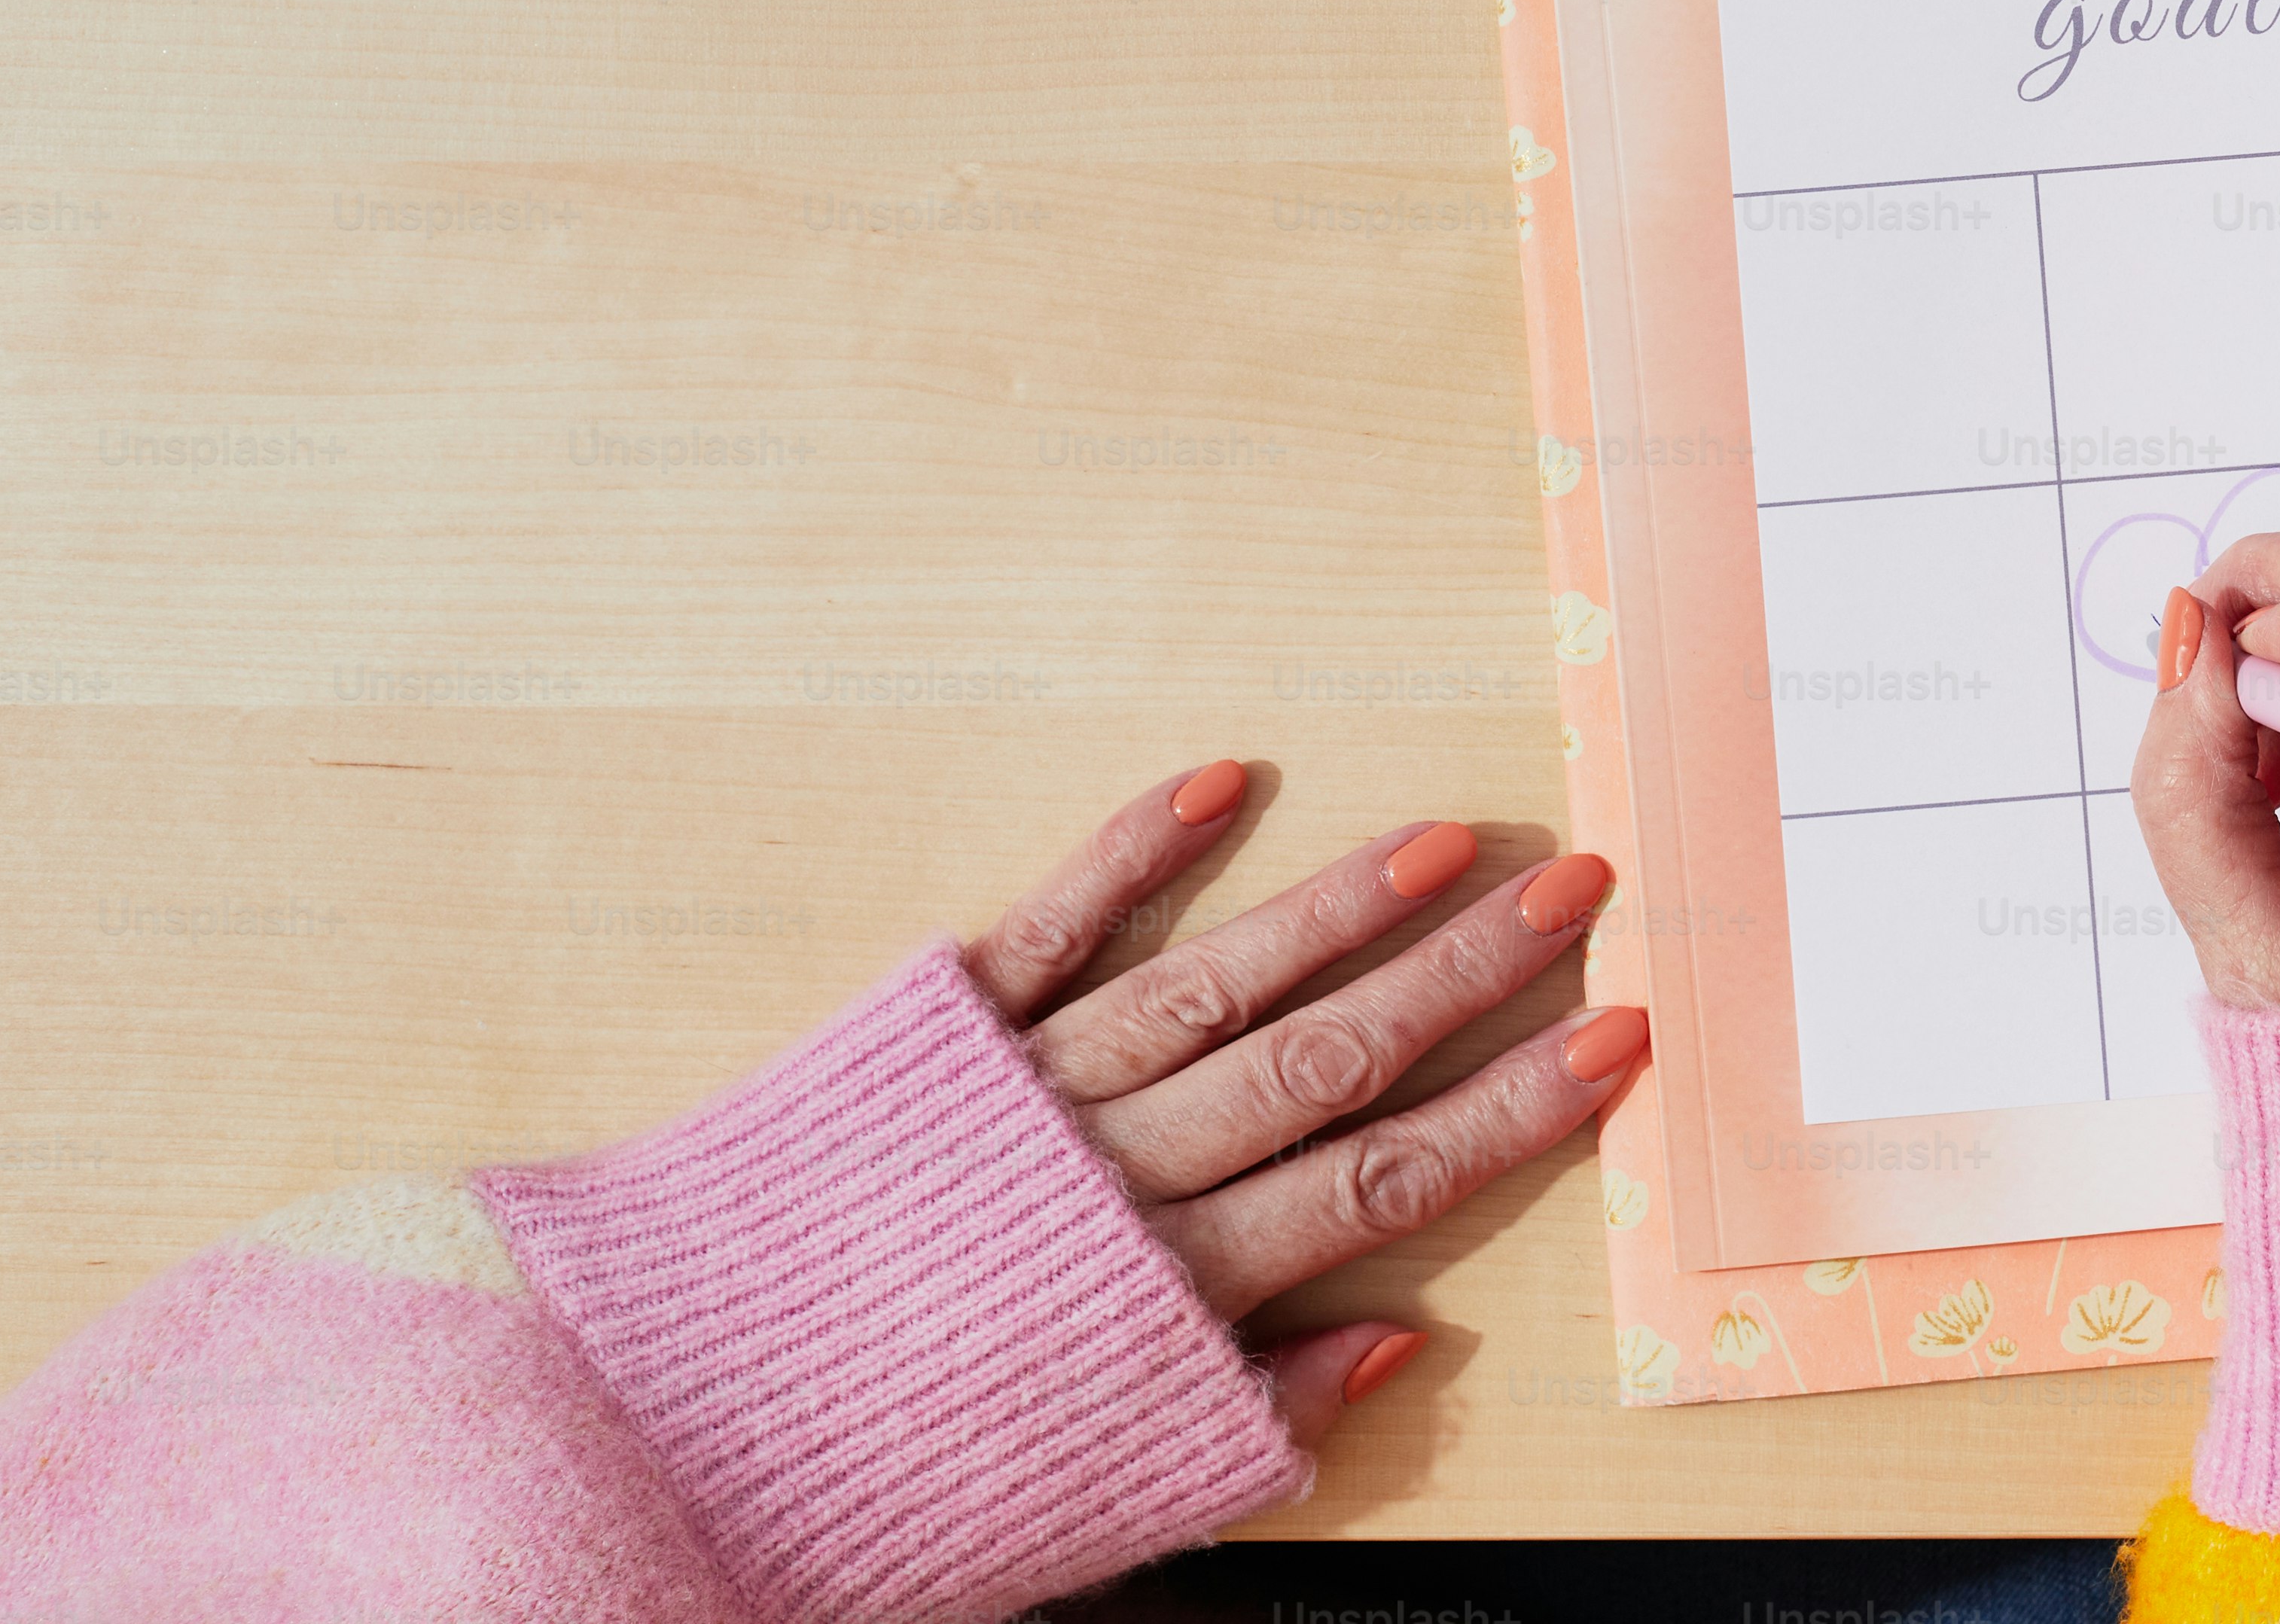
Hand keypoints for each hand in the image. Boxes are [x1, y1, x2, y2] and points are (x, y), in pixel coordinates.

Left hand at [954, 763, 1645, 1450]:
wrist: (664, 1436)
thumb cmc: (886, 1480)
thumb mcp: (1092, 1495)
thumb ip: (1254, 1420)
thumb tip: (1401, 1341)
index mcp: (1164, 1293)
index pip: (1381, 1180)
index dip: (1513, 1111)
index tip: (1615, 1038)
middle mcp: (1112, 1177)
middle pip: (1325, 1061)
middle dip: (1466, 976)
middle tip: (1572, 892)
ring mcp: (1024, 1097)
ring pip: (1214, 984)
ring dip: (1336, 907)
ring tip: (1445, 839)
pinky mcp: (928, 1046)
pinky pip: (1045, 931)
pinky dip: (1131, 852)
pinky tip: (1219, 783)